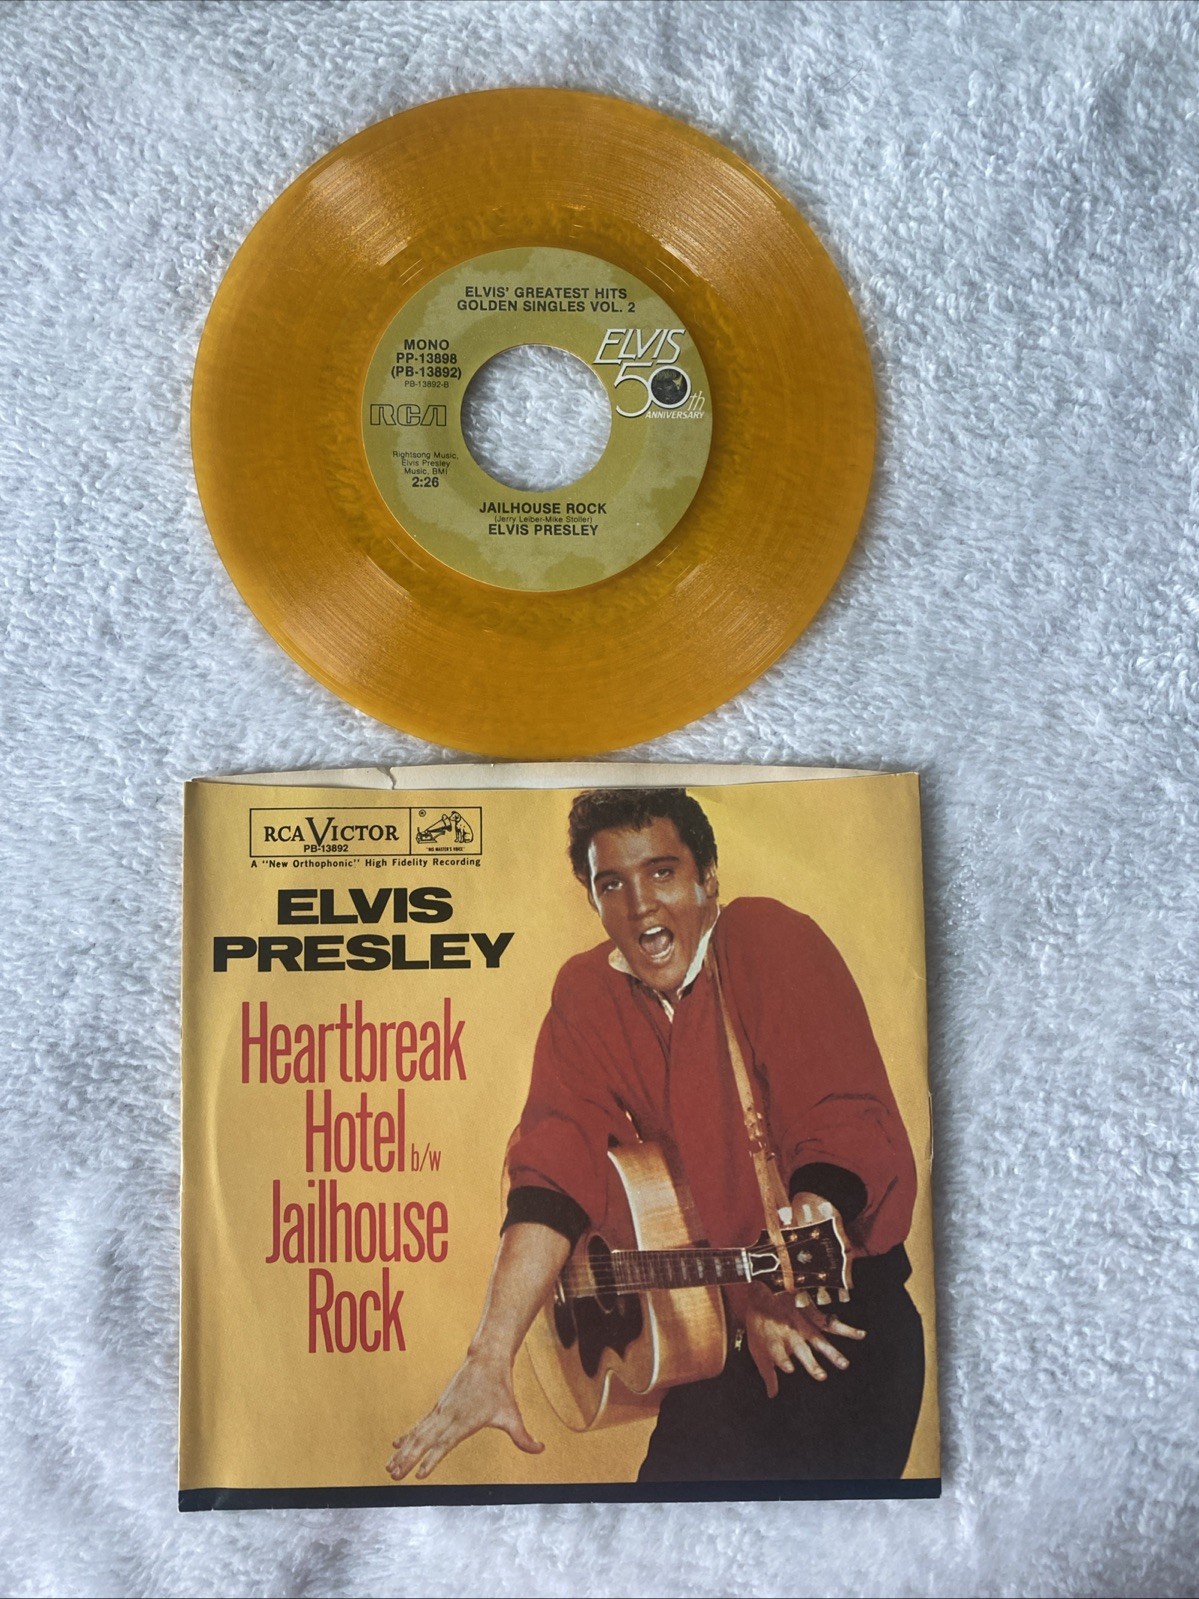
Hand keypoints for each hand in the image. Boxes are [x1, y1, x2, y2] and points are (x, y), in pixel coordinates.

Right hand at [386, 1348, 542, 1480]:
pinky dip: (407, 1435)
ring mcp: (440, 1411)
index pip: (444, 1445)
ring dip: (403, 1451)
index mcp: (462, 1422)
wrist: (486, 1359)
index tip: (419, 1475)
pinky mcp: (439, 1407)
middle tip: (393, 1476)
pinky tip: (396, 1444)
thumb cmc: (500, 1389)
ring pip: (417, 1434)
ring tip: (389, 1468)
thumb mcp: (512, 1414)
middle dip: (407, 1459)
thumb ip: (523, 1437)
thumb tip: (541, 1449)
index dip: (432, 1460)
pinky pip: (419, 1424)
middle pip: (423, 1442)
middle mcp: (447, 1417)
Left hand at [744, 1279, 864, 1396]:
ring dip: (831, 1352)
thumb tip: (772, 1395)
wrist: (762, 1292)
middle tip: (821, 1376)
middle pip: (801, 1350)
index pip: (777, 1353)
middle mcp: (789, 1334)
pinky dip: (846, 1329)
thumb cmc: (761, 1327)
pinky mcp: (812, 1317)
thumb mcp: (758, 1349)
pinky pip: (831, 1324)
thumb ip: (768, 1373)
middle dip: (810, 1363)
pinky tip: (860, 1334)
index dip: (782, 1360)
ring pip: (819, 1340)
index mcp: (773, 1342)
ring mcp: (802, 1325)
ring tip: (844, 1364)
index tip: (789, 1368)